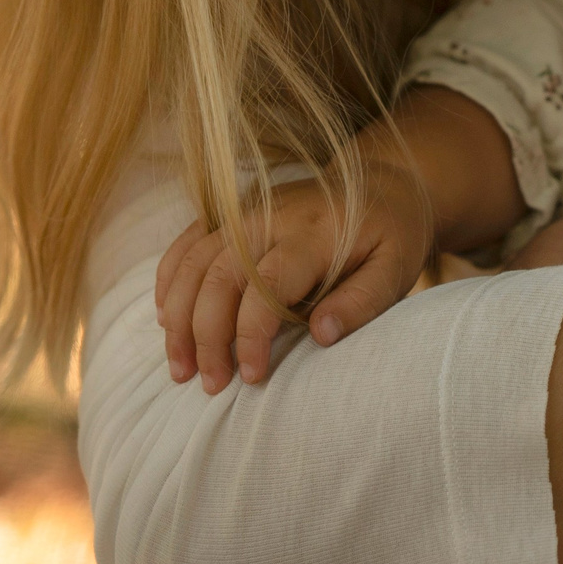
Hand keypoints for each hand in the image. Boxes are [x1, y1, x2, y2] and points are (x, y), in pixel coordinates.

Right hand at [154, 156, 433, 392]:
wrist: (382, 178)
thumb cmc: (392, 234)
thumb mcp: (396, 268)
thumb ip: (362, 301)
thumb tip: (320, 334)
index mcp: (314, 233)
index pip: (267, 285)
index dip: (250, 334)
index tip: (250, 377)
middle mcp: (271, 217)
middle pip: (219, 275)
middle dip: (205, 335)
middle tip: (208, 384)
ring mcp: (246, 211)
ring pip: (193, 260)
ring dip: (178, 316)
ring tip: (180, 367)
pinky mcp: (233, 212)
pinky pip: (188, 242)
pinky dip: (169, 279)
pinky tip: (166, 318)